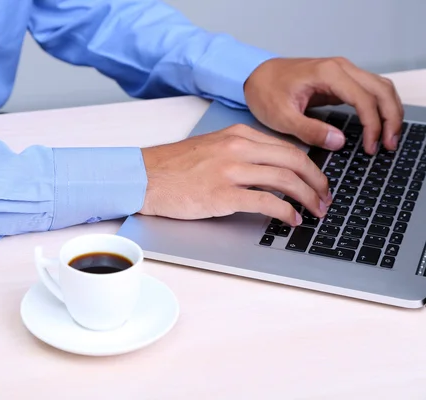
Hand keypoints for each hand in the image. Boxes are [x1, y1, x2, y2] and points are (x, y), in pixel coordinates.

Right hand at [140, 124, 331, 225]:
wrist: (144, 177)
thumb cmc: (173, 167)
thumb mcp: (211, 148)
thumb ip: (241, 153)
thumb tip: (269, 171)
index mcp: (237, 135)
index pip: (286, 147)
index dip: (309, 166)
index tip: (316, 180)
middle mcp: (238, 148)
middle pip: (293, 161)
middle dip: (317, 181)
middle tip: (325, 197)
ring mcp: (231, 170)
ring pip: (285, 180)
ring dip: (307, 198)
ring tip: (316, 211)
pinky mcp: (223, 194)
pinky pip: (266, 202)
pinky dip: (285, 212)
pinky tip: (291, 220)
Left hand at [244, 57, 403, 154]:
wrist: (253, 75)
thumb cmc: (264, 92)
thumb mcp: (282, 117)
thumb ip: (310, 130)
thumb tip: (339, 142)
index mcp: (328, 73)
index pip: (364, 98)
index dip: (372, 125)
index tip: (371, 147)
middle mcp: (340, 68)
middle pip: (381, 89)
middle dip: (391, 118)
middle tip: (389, 145)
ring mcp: (342, 72)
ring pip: (379, 88)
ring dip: (389, 111)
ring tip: (388, 139)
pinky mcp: (339, 81)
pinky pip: (368, 91)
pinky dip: (377, 108)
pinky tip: (376, 128)